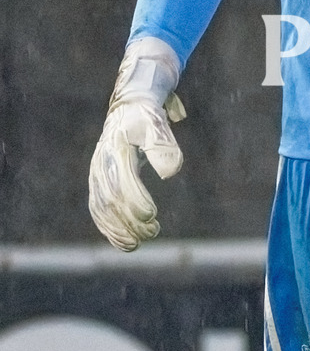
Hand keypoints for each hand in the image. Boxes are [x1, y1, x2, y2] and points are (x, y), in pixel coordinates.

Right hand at [88, 38, 184, 250]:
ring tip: (136, 244)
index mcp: (115, 149)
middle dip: (129, 220)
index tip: (152, 216)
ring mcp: (97, 173)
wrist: (129, 106)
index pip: (122, 182)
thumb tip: (171, 172)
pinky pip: (98, 208)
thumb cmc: (146, 116)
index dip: (135, 201)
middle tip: (152, 233)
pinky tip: (124, 242)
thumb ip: (163, 146)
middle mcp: (102, 163)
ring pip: (102, 208)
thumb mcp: (157, 124)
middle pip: (111, 200)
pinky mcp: (98, 181)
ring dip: (117, 229)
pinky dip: (108, 227)